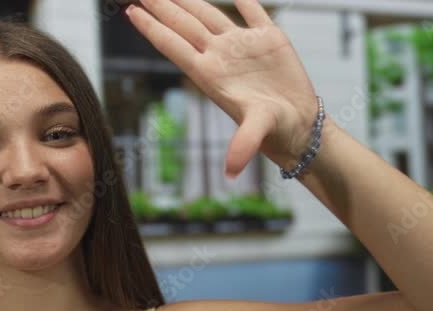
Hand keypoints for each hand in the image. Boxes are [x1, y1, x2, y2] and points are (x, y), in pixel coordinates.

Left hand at [125, 0, 320, 176]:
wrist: (301, 126)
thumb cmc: (276, 131)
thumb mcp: (258, 133)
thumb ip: (243, 145)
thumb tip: (231, 172)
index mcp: (211, 74)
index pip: (173, 45)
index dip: (152, 28)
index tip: (131, 11)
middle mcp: (221, 56)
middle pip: (184, 25)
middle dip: (162, 6)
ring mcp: (243, 45)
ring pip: (209, 14)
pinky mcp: (269, 38)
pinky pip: (252, 10)